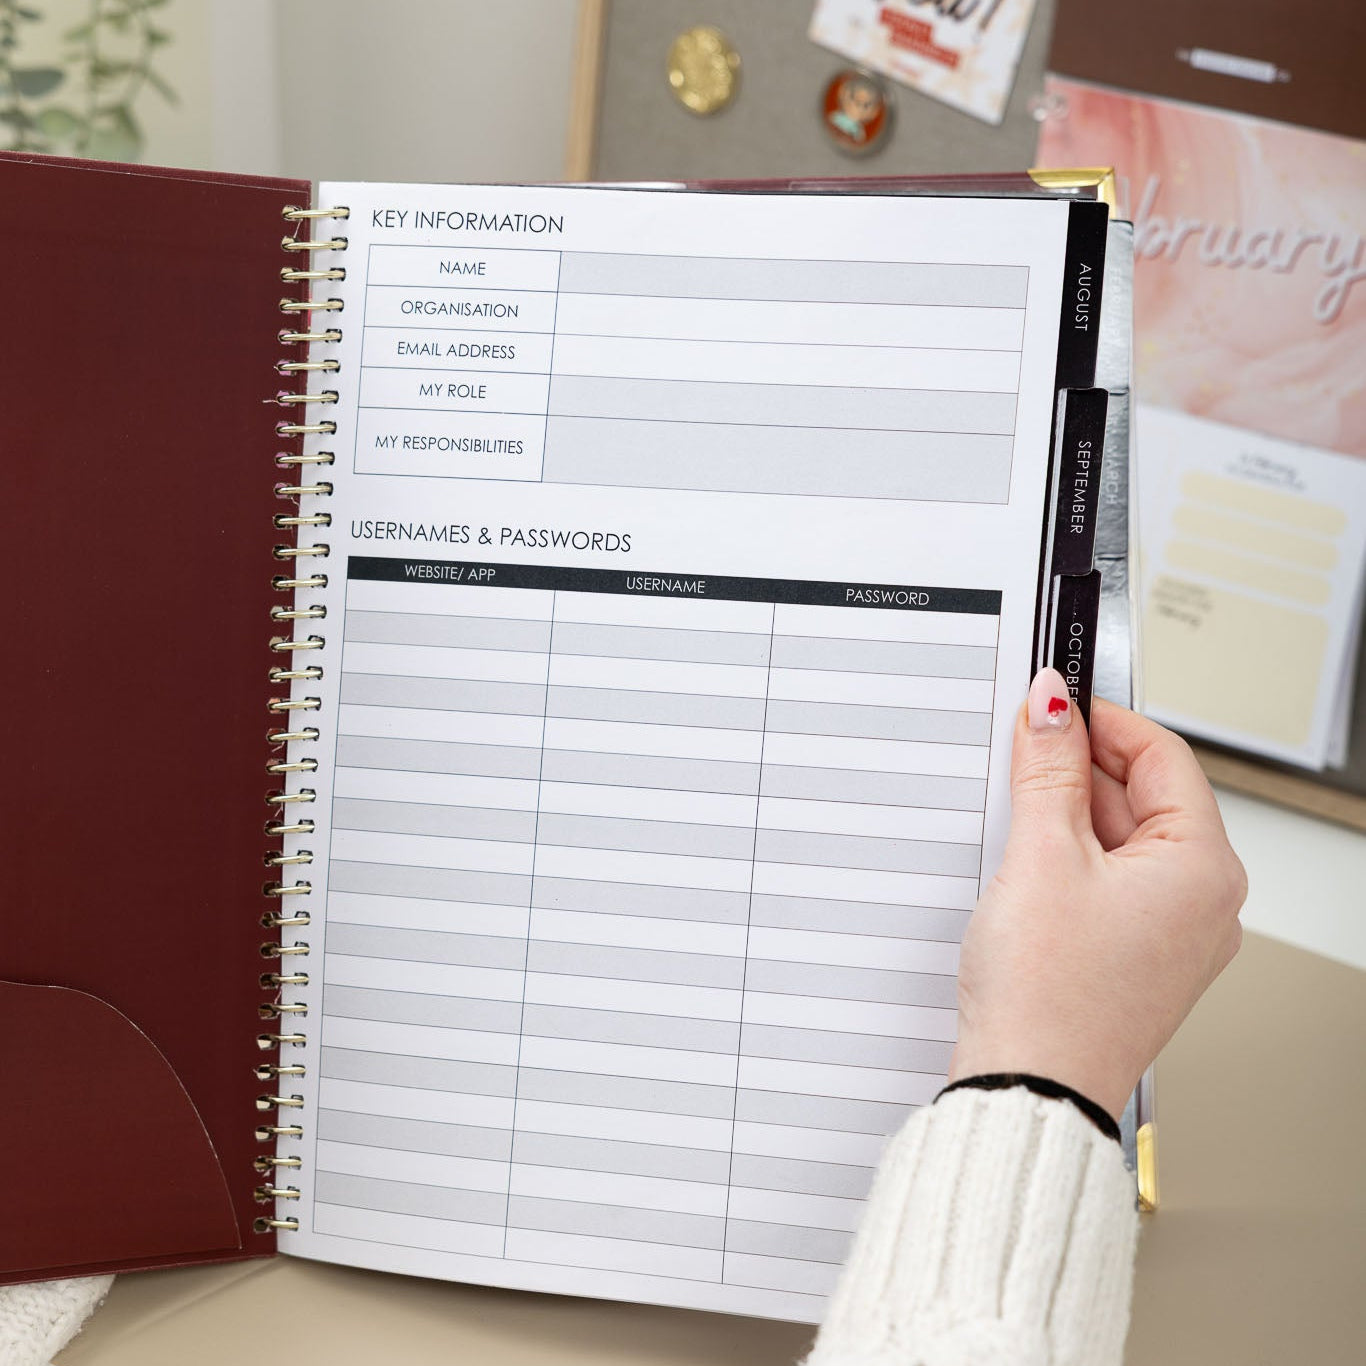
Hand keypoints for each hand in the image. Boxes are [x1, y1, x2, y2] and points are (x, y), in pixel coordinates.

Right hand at [949, 668, 1247, 1121]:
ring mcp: (1171, 933)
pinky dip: (1066, 858)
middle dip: (1078, 770)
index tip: (1054, 699)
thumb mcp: (1042, 856)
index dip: (1103, 719)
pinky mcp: (1134, 954)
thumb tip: (1053, 706)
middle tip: (1019, 749)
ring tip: (1013, 815)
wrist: (1027, 1087)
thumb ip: (1049, 769)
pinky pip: (1107, 880)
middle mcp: (1202, 902)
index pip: (1163, 756)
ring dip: (1067, 814)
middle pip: (1143, 796)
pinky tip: (1023, 861)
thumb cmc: (1049, 995)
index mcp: (1204, 869)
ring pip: (1121, 839)